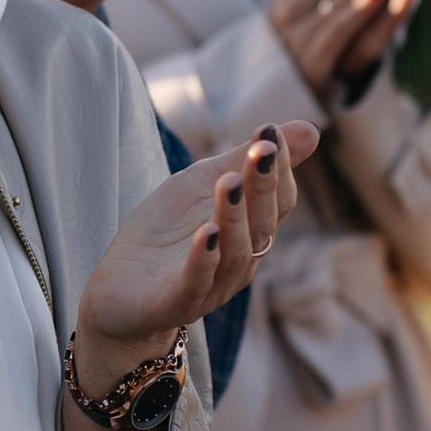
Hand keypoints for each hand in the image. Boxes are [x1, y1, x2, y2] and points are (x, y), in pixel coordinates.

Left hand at [74, 119, 320, 391]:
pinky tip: (206, 232)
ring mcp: (211, 285)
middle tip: (263, 150)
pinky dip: (204, 257)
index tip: (269, 131)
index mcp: (250, 231)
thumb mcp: (200, 185)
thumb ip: (245, 160)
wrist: (119, 290)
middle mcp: (240, 260)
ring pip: (234, 253)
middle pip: (261, 224)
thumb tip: (311, 129)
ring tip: (229, 182)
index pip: (278, 201)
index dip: (278, 167)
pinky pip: (196, 281)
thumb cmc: (167, 233)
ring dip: (233, 216)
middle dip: (262, 186)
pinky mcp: (176, 301)